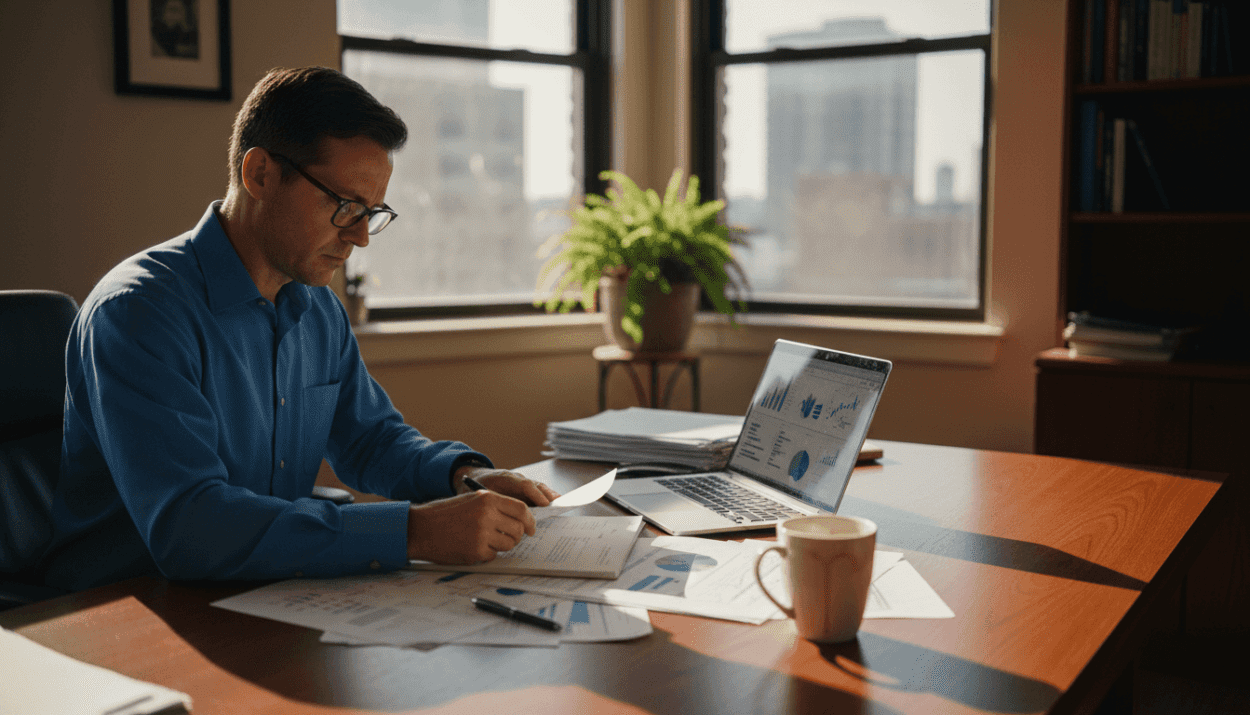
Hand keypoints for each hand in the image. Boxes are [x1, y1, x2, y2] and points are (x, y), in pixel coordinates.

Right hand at [406, 490, 535, 563]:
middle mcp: (487, 515)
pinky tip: (472, 546)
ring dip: (502, 545)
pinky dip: (487, 554)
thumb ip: (495, 506)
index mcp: (488, 498)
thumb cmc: (444, 514)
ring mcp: (482, 534)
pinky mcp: (475, 552)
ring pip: (509, 544)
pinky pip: (493, 555)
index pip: (521, 509)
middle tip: (507, 537)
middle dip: (516, 535)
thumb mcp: (471, 500)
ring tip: (485, 540)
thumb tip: (520, 519)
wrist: (420, 528)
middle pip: (518, 529)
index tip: (530, 528)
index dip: (529, 520)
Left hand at [454, 466, 560, 505]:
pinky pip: (536, 492)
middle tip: (557, 504)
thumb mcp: (478, 494)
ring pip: (538, 487)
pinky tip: (554, 505)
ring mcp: (520, 482)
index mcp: (504, 478)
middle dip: (546, 495)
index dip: (535, 494)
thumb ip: (489, 503)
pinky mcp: (522, 488)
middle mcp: (515, 478)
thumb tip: (500, 516)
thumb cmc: (473, 486)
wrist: (471, 475)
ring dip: (549, 495)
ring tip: (561, 504)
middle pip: (534, 485)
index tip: (544, 504)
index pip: (523, 485)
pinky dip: (546, 497)